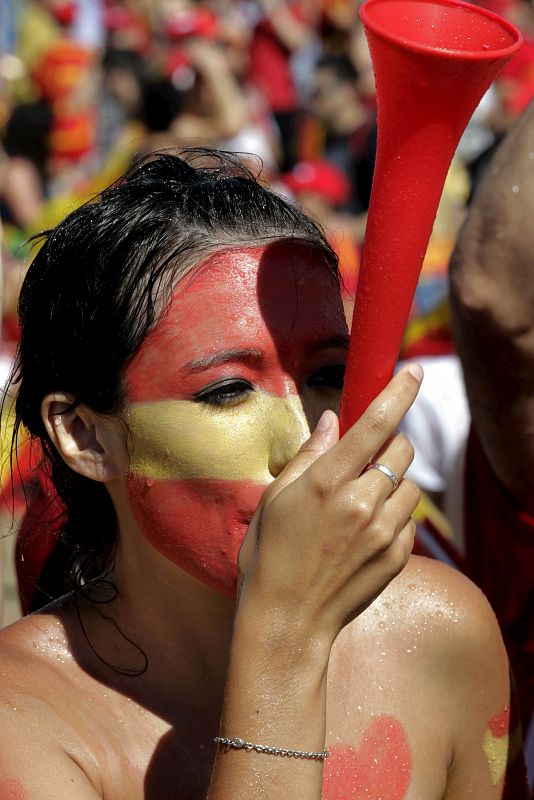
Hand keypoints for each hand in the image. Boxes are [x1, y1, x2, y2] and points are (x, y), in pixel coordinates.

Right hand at [237, 364, 422, 648]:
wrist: (287, 621)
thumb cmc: (269, 555)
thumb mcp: (274, 498)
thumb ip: (309, 455)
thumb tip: (334, 419)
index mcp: (326, 482)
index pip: (375, 424)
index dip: (399, 392)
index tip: (415, 370)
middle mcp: (361, 503)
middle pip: (403, 450)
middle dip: (391, 444)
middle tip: (366, 459)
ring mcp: (383, 532)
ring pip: (410, 485)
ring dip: (393, 482)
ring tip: (361, 503)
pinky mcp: (396, 556)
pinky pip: (409, 519)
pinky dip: (394, 514)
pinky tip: (365, 531)